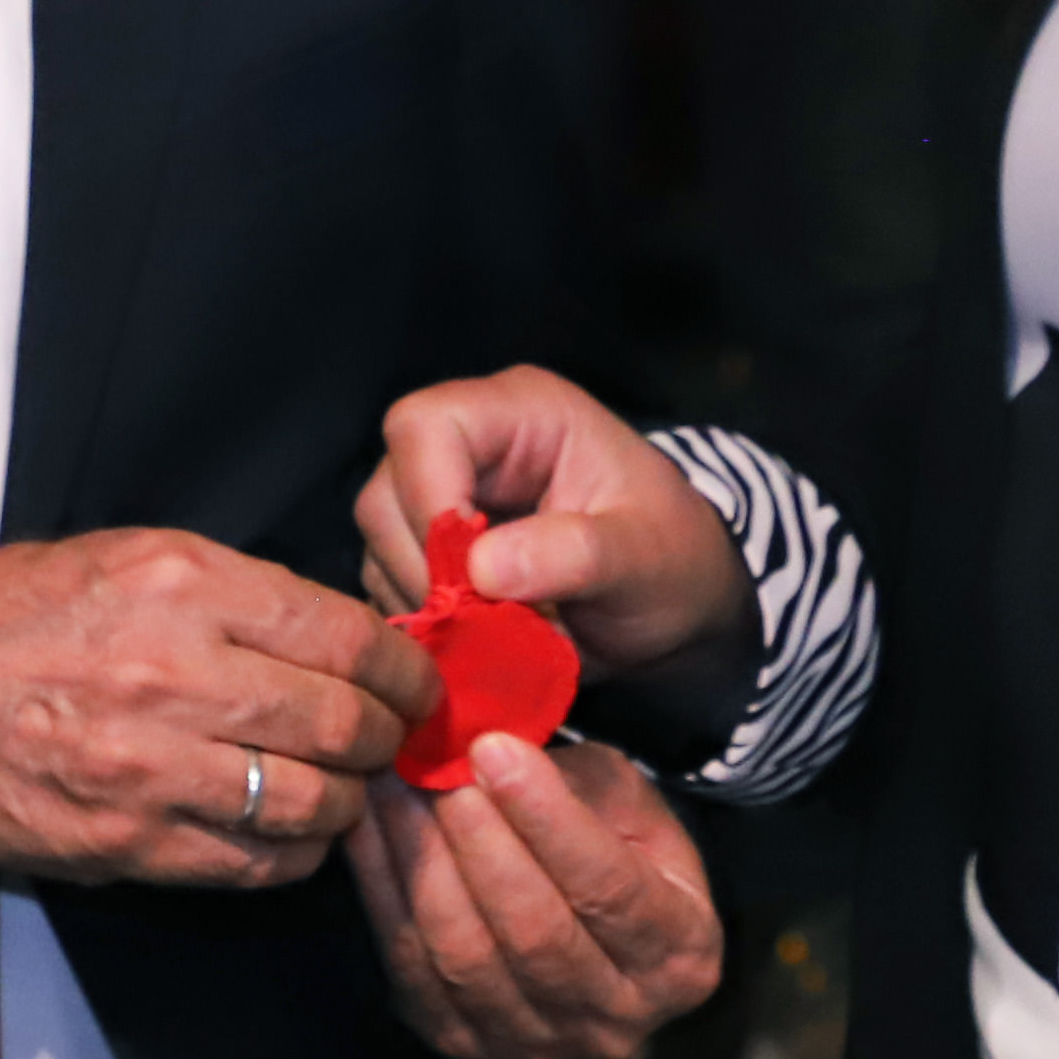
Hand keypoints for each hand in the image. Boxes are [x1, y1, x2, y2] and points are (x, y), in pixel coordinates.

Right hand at [0, 525, 436, 888]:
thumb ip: (242, 592)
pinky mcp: (130, 842)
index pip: (345, 636)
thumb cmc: (29, 616)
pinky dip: (292, 856)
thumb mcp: (135, 556)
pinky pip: (252, 864)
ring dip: (346, 803)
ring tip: (343, 790)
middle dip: (388, 738)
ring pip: (310, 805)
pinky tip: (291, 835)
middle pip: (342, 724)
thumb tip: (346, 636)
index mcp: (187, 587)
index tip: (419, 681)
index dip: (404, 669)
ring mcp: (154, 768)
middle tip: (392, 739)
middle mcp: (178, 675)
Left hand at [348, 731, 726, 1058]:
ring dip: (420, 862)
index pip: (610, 890)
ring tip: (393, 786)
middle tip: (434, 766)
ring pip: (465, 959)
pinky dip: (383, 892)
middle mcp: (614, 1018)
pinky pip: (412, 971)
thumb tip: (493, 756)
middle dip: (477, 841)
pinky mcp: (465, 1043)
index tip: (495, 749)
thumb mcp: (630, 807)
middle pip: (534, 933)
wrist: (591, 935)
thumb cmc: (621, 854)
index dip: (548, 819)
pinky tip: (369, 830)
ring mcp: (535, 1045)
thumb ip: (576, 786)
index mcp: (680, 955)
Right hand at [360, 365, 755, 699]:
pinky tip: (474, 644)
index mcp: (523, 414)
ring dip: (424, 601)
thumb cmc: (672, 561)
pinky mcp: (434, 550)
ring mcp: (446, 497)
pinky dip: (424, 622)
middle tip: (481, 623)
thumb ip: (575, 553)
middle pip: (388, 488)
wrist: (677, 606)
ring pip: (381, 541)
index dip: (427, 495)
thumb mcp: (643, 557)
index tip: (466, 576)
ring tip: (492, 638)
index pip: (429, 426)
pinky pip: (390, 582)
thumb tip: (482, 570)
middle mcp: (472, 445)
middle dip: (424, 565)